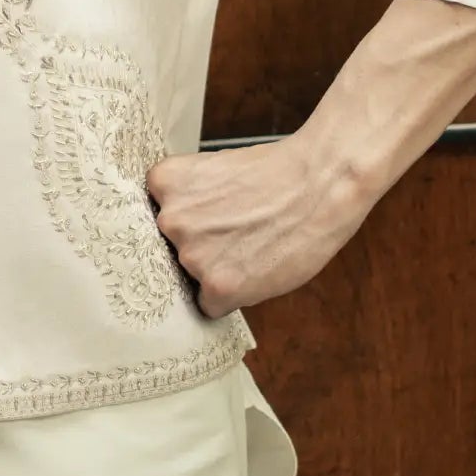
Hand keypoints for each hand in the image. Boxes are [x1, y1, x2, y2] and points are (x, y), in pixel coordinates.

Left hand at [145, 136, 367, 319]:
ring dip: (216, 272)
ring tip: (252, 248)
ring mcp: (192, 255)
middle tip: (236, 235)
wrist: (320, 183)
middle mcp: (168, 220)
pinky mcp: (218, 286)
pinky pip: (210, 305)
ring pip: (192, 279)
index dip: (184, 223)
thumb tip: (175, 233)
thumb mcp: (214, 169)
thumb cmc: (277, 173)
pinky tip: (254, 271)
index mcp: (163, 183)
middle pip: (170, 251)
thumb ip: (188, 199)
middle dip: (199, 248)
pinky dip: (231, 296)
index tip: (205, 220)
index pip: (155, 218)